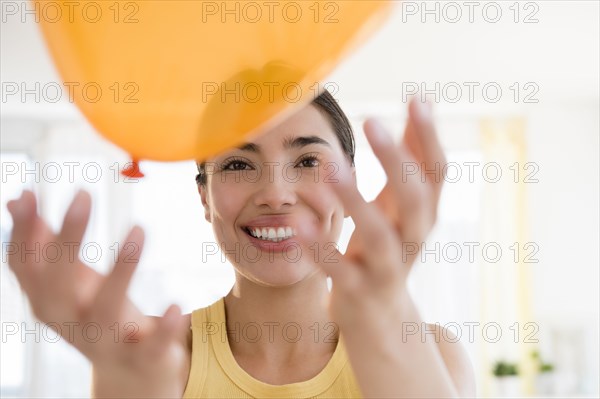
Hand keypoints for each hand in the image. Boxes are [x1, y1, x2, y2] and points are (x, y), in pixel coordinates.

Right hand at [6, 190, 187, 396]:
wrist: (131, 377)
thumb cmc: (98, 315)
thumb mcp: (71, 283)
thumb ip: (46, 244)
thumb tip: (18, 198)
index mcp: (48, 302)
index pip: (25, 266)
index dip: (23, 231)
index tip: (31, 192)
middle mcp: (70, 323)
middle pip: (58, 283)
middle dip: (68, 238)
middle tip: (83, 194)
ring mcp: (105, 343)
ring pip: (106, 310)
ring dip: (121, 270)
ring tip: (139, 228)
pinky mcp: (142, 358)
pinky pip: (151, 346)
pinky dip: (165, 329)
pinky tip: (179, 306)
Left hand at [316, 98, 445, 330]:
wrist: (381, 319)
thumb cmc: (388, 248)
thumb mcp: (402, 206)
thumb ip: (409, 157)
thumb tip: (421, 103)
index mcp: (422, 216)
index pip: (436, 172)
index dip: (430, 137)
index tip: (417, 98)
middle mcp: (410, 240)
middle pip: (415, 199)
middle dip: (397, 161)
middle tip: (373, 121)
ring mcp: (385, 267)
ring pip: (378, 235)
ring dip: (356, 200)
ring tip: (332, 167)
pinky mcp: (356, 289)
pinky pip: (338, 269)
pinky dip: (321, 248)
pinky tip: (299, 224)